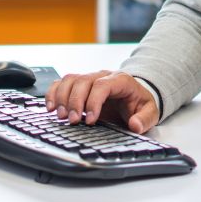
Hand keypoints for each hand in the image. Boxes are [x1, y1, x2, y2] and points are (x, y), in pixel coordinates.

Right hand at [45, 70, 159, 133]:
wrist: (135, 96)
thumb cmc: (139, 103)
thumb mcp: (150, 112)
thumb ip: (144, 119)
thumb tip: (135, 125)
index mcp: (121, 81)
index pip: (103, 85)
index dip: (94, 101)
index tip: (91, 120)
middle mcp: (103, 76)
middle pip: (83, 81)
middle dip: (75, 102)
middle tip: (74, 121)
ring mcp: (90, 79)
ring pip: (70, 80)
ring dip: (62, 98)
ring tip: (61, 116)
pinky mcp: (79, 85)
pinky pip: (62, 83)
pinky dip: (53, 93)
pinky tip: (50, 107)